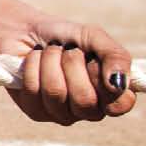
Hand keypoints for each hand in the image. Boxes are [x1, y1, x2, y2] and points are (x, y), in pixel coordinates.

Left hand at [0, 21, 134, 124]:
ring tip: (50, 51)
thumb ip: (115, 56)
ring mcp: (62, 114)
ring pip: (56, 94)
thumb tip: (119, 84)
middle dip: (72, 65)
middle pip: (85, 101)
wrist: (25, 31)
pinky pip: (33, 91)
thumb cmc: (65, 36)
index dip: (107, 83)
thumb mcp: (95, 37)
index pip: (121, 105)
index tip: (95, 63)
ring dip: (51, 62)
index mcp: (111, 93)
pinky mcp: (36, 112)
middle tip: (68, 50)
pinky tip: (34, 59)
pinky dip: (33, 66)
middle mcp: (90, 110)